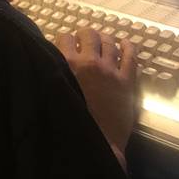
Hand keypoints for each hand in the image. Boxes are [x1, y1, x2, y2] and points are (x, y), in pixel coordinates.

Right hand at [56, 28, 137, 162]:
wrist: (96, 144)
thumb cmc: (69, 123)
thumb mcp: (52, 96)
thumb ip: (51, 77)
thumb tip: (47, 66)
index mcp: (67, 65)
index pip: (65, 38)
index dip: (65, 40)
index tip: (67, 45)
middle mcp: (89, 62)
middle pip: (89, 34)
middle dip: (85, 34)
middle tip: (84, 40)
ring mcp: (110, 70)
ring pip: (109, 42)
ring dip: (105, 38)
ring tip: (103, 40)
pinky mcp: (127, 81)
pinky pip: (130, 57)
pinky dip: (128, 47)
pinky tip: (125, 44)